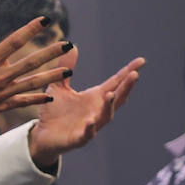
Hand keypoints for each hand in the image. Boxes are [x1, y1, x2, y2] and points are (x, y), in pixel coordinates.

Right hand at [0, 15, 73, 129]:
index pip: (15, 41)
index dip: (31, 29)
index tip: (45, 19)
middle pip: (31, 62)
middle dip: (51, 53)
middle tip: (68, 44)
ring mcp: (1, 93)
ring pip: (32, 83)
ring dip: (52, 76)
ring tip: (68, 71)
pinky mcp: (0, 106)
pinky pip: (23, 102)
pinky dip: (37, 99)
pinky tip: (50, 96)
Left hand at [27, 49, 144, 169]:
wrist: (42, 135)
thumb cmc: (53, 111)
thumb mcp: (58, 85)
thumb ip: (66, 67)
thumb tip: (72, 45)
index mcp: (94, 97)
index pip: (115, 82)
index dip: (128, 72)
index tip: (141, 60)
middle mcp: (97, 110)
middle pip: (117, 97)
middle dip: (127, 86)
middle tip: (135, 74)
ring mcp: (90, 125)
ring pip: (106, 116)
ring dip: (110, 106)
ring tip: (111, 94)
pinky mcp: (78, 139)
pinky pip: (88, 134)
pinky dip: (91, 128)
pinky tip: (91, 120)